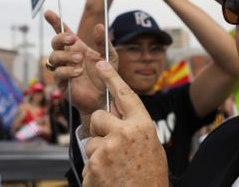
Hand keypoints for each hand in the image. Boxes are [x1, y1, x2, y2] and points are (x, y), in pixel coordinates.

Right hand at [44, 10, 117, 119]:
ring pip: (53, 57)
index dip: (55, 22)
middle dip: (60, 38)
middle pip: (54, 42)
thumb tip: (98, 26)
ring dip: (65, 56)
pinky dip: (67, 71)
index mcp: (78, 48)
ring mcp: (63, 70)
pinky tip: (78, 72)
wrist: (105, 99)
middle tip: (72, 39)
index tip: (48, 12)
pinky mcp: (62, 84)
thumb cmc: (106, 77)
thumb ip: (104, 42)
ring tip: (80, 60)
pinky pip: (57, 74)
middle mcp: (68, 57)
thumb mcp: (110, 57)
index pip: (63, 32)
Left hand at [83, 61, 168, 186]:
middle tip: (111, 148)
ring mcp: (107, 149)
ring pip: (91, 142)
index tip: (99, 63)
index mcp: (142, 126)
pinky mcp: (93, 166)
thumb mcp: (151, 148)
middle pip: (98, 116)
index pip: (124, 95)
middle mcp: (124, 133)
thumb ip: (134, 129)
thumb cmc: (149, 179)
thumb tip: (117, 117)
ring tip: (114, 170)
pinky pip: (88, 162)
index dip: (111, 77)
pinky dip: (95, 172)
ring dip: (98, 155)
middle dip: (99, 129)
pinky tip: (109, 181)